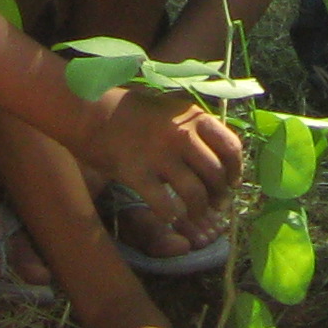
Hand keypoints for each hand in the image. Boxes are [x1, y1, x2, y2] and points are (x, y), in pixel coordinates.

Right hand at [84, 87, 242, 226]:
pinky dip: (172, 215)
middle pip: (215, 174)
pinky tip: (170, 216)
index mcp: (193, 116)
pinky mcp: (137, 173)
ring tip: (195, 215)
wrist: (91, 111)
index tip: (232, 183)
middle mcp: (180, 134)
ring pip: (194, 193)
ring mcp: (159, 154)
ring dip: (199, 210)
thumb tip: (219, 159)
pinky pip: (165, 204)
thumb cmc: (132, 112)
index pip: (230, 147)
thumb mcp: (171, 110)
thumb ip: (194, 129)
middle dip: (219, 195)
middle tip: (216, 205)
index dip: (236, 170)